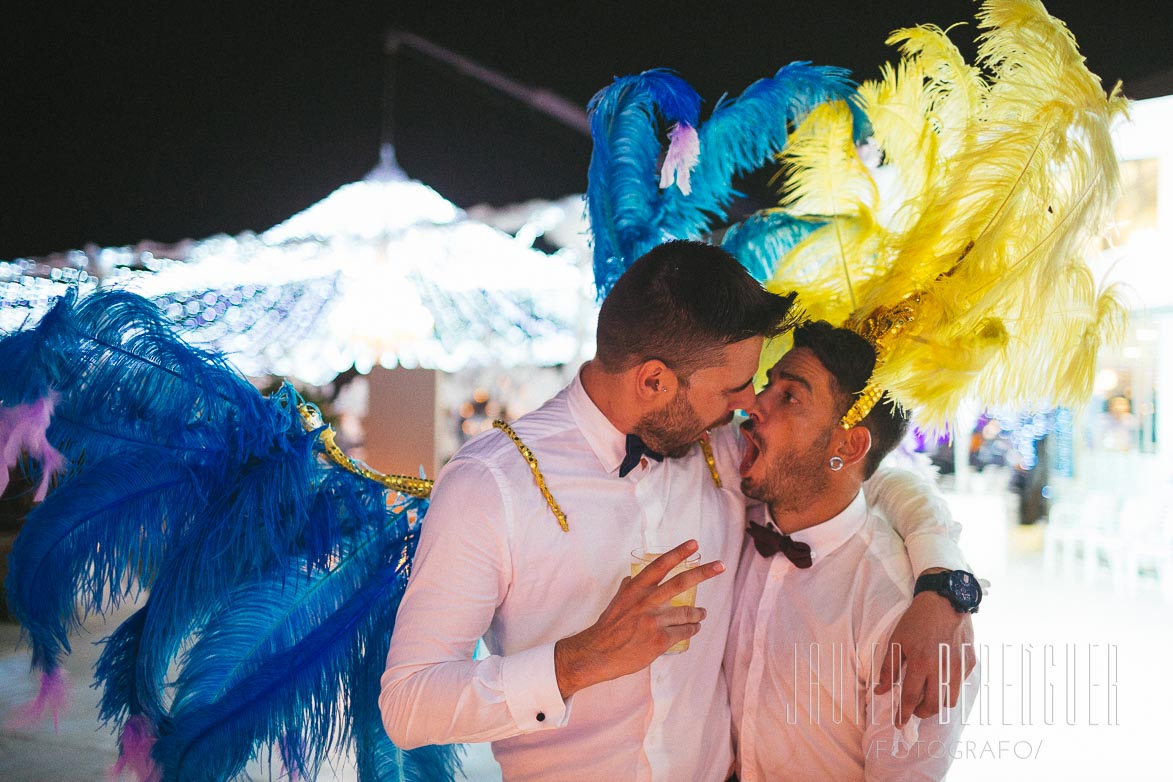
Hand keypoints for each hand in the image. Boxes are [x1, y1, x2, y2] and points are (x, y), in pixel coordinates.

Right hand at [554, 539, 724, 698]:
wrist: (598, 654)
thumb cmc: (608, 627)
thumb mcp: (617, 600)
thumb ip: (628, 588)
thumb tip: (633, 578)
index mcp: (635, 588)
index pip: (659, 566)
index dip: (678, 553)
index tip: (693, 543)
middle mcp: (646, 601)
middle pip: (681, 582)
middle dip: (704, 573)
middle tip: (720, 565)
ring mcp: (654, 621)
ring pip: (688, 613)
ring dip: (699, 614)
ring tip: (701, 614)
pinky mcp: (660, 640)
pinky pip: (684, 631)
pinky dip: (692, 629)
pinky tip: (693, 628)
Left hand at [875, 585, 975, 725]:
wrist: (945, 601)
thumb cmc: (917, 620)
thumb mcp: (897, 640)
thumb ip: (888, 667)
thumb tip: (880, 690)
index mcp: (920, 662)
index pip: (910, 697)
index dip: (903, 713)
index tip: (898, 723)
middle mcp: (941, 667)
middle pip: (932, 705)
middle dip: (920, 713)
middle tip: (913, 710)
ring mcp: (958, 666)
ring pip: (949, 700)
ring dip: (936, 704)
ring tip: (927, 698)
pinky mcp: (969, 662)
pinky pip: (959, 685)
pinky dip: (949, 688)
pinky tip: (940, 680)